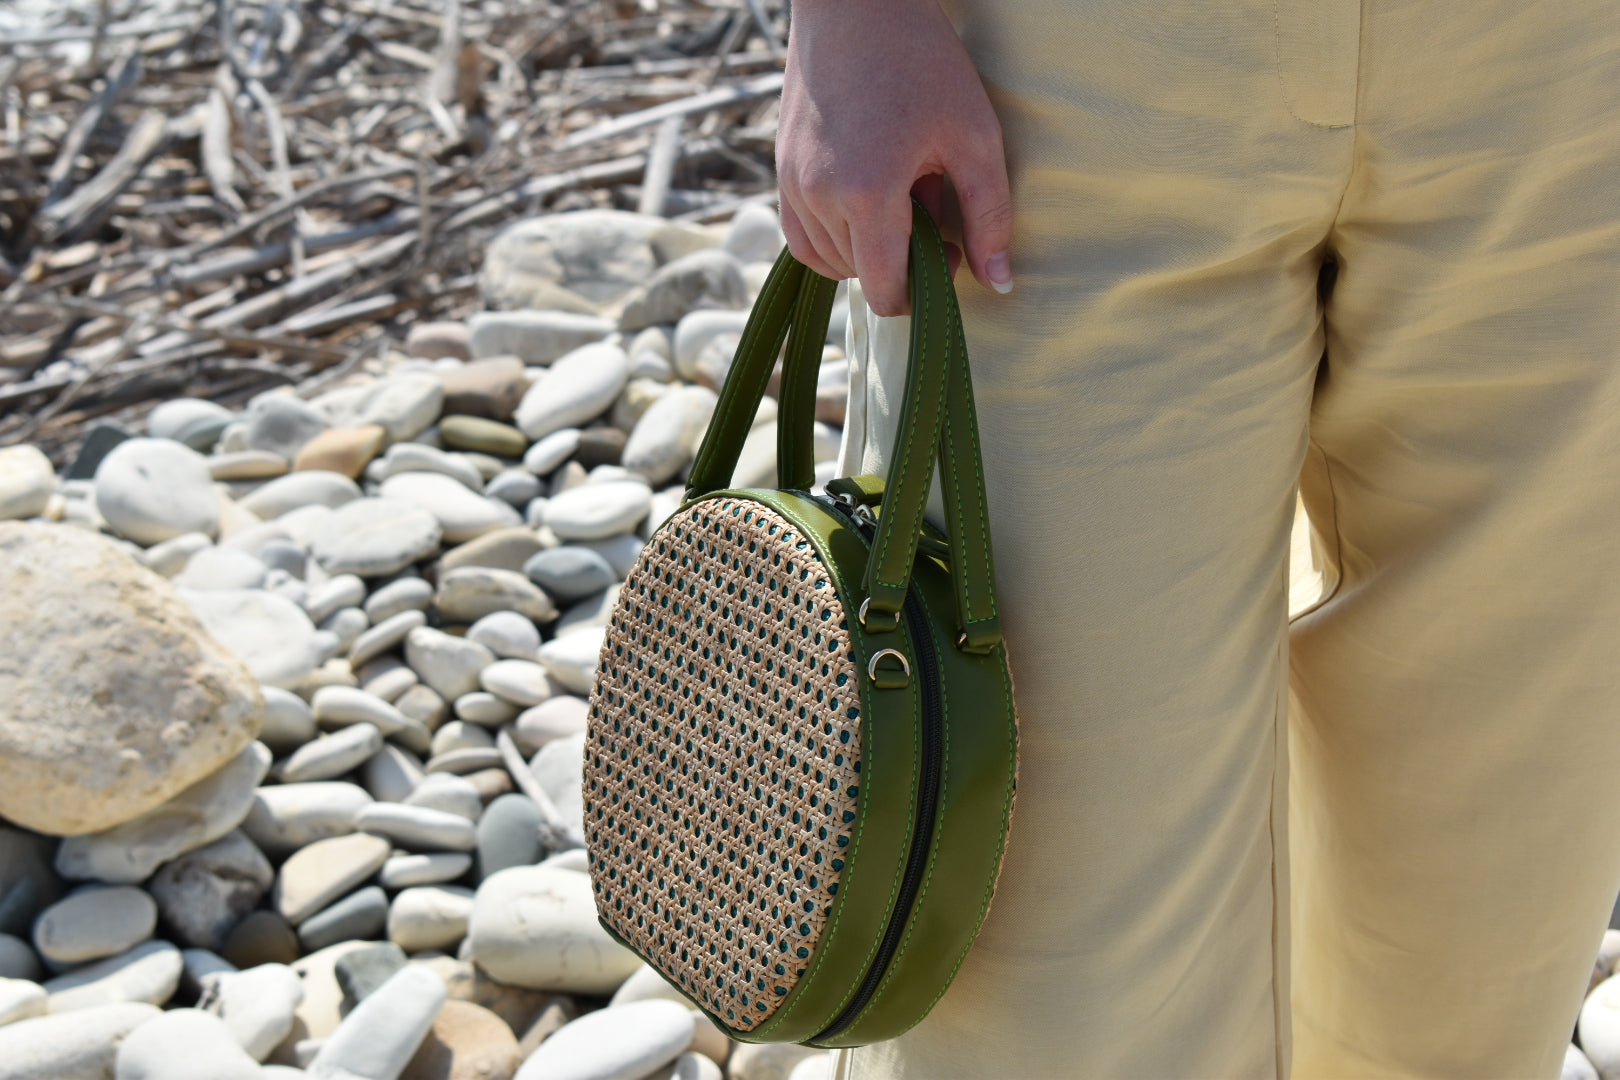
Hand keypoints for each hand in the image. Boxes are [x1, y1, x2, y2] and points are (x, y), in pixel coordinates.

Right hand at [776, 0, 1013, 315]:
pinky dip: (834, 240)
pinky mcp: (780, 172)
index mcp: (866, 193)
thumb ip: (990, 216)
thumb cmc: (922, 62)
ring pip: (829, 261)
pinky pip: (801, 238)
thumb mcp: (974, 137)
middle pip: (861, 276)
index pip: (884, 289)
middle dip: (900, 262)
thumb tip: (999, 284)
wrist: (856, 5)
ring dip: (867, 250)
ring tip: (899, 198)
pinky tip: (864, 207)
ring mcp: (792, 186)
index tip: (949, 254)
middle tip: (932, 208)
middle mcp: (818, 197)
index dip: (921, 291)